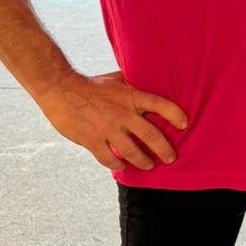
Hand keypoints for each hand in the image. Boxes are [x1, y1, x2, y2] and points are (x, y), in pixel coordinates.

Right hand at [36, 71, 187, 170]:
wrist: (60, 89)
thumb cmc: (91, 84)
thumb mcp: (116, 79)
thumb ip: (133, 84)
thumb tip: (150, 80)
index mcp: (131, 97)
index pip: (160, 105)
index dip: (175, 115)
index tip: (184, 124)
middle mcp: (123, 114)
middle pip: (151, 136)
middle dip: (165, 150)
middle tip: (171, 158)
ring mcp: (108, 129)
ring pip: (132, 152)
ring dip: (144, 161)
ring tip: (149, 165)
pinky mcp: (92, 140)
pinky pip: (109, 158)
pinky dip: (118, 164)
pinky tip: (122, 166)